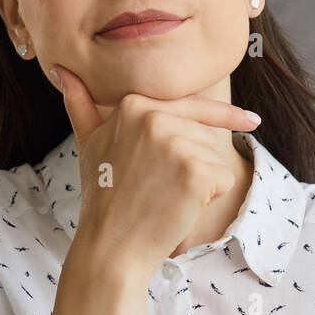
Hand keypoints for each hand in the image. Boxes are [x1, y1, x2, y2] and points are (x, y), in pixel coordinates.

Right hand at [50, 63, 260, 276]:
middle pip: (203, 133)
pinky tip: (181, 206)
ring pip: (214, 156)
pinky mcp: (196, 170)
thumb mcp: (88, 142)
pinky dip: (210, 197)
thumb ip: (79, 103)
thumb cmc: (103, 195)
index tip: (253, 121)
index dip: (223, 116)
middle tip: (158, 187)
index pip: (191, 105)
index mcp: (132, 103)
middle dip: (192, 162)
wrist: (110, 245)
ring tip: (165, 196)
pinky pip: (224, 177)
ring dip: (200, 180)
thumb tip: (60, 70)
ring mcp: (176, 143)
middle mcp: (154, 117)